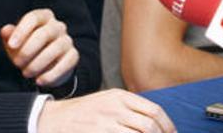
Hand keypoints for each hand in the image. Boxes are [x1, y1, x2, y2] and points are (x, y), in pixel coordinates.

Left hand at [0, 8, 77, 87]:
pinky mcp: (73, 55)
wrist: (46, 66)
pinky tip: (39, 81)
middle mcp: (58, 26)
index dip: (21, 31)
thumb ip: (9, 36)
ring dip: (38, 63)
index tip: (11, 45)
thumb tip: (5, 30)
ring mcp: (67, 40)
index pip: (33, 18)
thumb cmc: (28, 49)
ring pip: (56, 48)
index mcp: (43, 17)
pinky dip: (51, 74)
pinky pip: (65, 63)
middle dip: (28, 50)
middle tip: (17, 63)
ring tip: (26, 73)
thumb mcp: (16, 42)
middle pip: (44, 34)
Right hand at [37, 89, 176, 132]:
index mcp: (121, 97)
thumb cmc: (84, 113)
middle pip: (150, 125)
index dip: (167, 125)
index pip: (154, 110)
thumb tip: (154, 121)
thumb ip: (129, 107)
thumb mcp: (108, 101)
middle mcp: (116, 108)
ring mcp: (107, 122)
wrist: (54, 119)